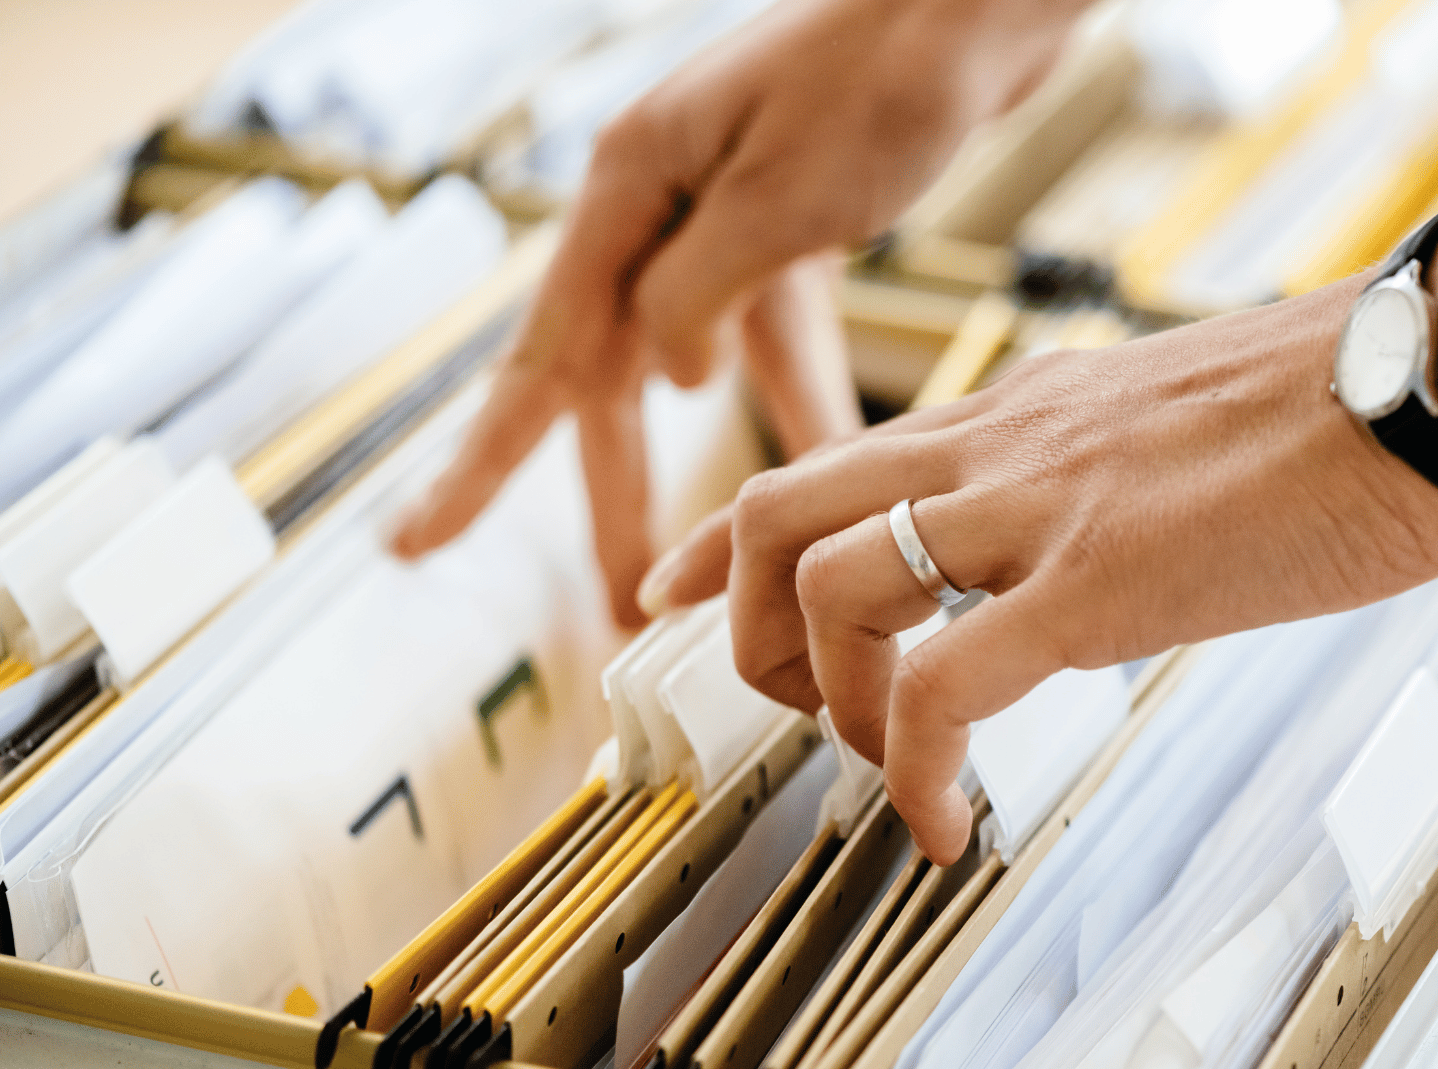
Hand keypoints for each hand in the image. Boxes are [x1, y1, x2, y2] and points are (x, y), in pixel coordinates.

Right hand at [389, 0, 1084, 622]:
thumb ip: (699, 298)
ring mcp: (724, 209)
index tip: (420, 541)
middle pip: (609, 372)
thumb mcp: (777, 204)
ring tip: (689, 562)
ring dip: (697, 461)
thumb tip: (661, 379)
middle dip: (606, 492)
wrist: (981, 3)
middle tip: (610, 604)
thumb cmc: (885, 74)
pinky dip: (795, 397)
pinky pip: (775, 333)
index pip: (543, 350)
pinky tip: (818, 462)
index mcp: (628, 185)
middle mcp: (660, 198)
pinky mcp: (793, 217)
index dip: (484, 460)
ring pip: (688, 363)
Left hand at [641, 279, 1437, 862]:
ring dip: (830, 705)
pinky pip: (944, 685)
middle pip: (775, 514)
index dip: (716, 536)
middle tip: (801, 708)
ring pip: (826, 590)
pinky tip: (950, 822)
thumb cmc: (1339, 404)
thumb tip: (1073, 554)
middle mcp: (1001, 447)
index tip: (672, 588)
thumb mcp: (1171, 430)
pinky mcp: (1101, 580)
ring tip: (895, 769)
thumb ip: (1093, 479)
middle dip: (741, 629)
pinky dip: (916, 770)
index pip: (823, 458)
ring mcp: (1040, 508)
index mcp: (1019, 414)